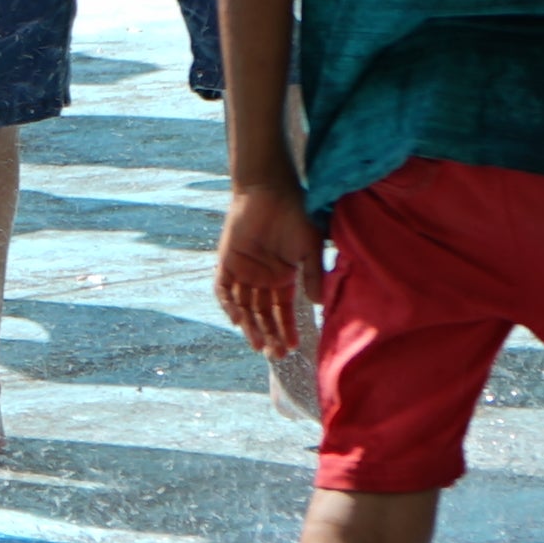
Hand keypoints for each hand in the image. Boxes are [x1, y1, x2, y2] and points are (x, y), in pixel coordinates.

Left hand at [214, 184, 322, 358]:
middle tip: (275, 354)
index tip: (293, 349)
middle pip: (263, 313)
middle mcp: (263, 277)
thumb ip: (313, 275)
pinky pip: (224, 288)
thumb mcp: (310, 248)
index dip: (287, 330)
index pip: (284, 311)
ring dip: (251, 326)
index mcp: (284, 277)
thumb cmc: (296, 214)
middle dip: (270, 334)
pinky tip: (237, 321)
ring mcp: (244, 270)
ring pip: (245, 306)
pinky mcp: (227, 260)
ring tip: (260, 346)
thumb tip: (319, 305)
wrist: (270, 188)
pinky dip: (229, 304)